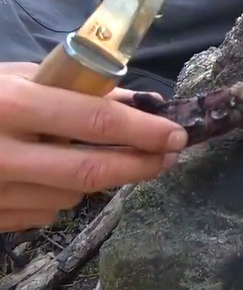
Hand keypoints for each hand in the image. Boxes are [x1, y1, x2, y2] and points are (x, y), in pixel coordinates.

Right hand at [0, 64, 186, 233]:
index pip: (94, 121)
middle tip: (169, 157)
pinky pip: (42, 213)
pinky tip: (48, 175)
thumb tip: (141, 100)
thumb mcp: (14, 76)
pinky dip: (59, 196)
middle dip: (140, 166)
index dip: (144, 130)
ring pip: (70, 196)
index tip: (176, 134)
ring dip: (97, 180)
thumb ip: (75, 88)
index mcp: (9, 104)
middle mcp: (0, 152)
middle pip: (91, 171)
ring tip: (99, 157)